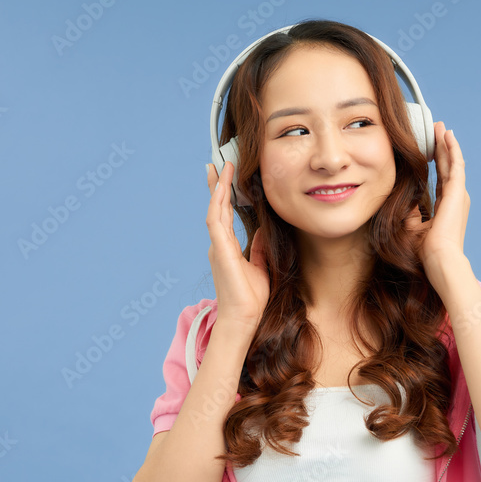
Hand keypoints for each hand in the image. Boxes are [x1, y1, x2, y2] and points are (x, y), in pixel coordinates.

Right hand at [205, 161, 269, 335]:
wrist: (244, 318)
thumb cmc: (251, 299)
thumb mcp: (260, 266)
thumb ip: (259, 247)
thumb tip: (264, 228)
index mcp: (227, 248)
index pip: (226, 215)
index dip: (225, 195)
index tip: (227, 177)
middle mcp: (219, 244)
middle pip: (217, 207)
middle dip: (218, 185)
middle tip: (219, 163)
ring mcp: (218, 246)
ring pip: (215, 209)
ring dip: (218, 187)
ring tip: (222, 167)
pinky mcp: (220, 250)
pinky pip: (216, 220)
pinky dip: (218, 202)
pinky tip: (222, 187)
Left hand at [405, 122, 470, 280]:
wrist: (439, 257)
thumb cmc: (426, 249)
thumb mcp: (412, 225)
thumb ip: (410, 209)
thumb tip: (402, 196)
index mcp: (446, 207)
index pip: (441, 179)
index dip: (435, 162)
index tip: (429, 149)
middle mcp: (455, 198)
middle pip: (447, 167)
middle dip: (442, 148)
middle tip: (437, 130)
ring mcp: (458, 194)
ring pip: (452, 162)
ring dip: (447, 144)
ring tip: (441, 128)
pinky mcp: (458, 191)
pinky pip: (456, 164)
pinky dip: (452, 149)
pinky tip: (447, 136)